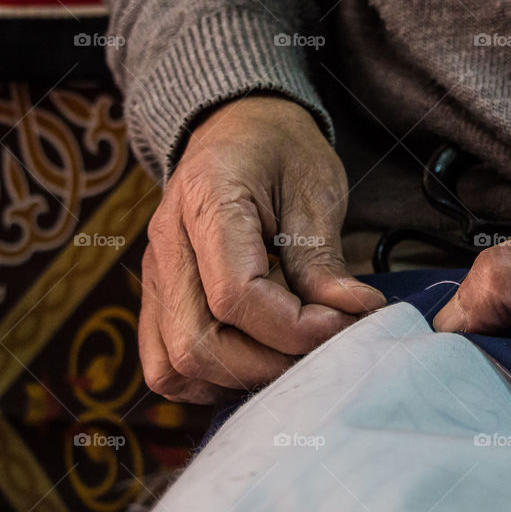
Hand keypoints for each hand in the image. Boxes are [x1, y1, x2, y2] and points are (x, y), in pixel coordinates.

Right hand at [139, 96, 384, 402]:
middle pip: (198, 344)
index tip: (347, 322)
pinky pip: (168, 367)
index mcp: (206, 202)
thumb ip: (324, 259)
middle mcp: (167, 247)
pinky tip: (261, 358)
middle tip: (326, 348)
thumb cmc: (281, 153)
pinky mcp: (159, 302)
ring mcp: (155, 279)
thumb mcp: (316, 188)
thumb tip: (354, 314)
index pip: (236, 295)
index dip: (297, 327)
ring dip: (243, 378)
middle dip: (272, 362)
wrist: (236, 131)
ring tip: (297, 354)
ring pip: (177, 366)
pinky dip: (215, 380)